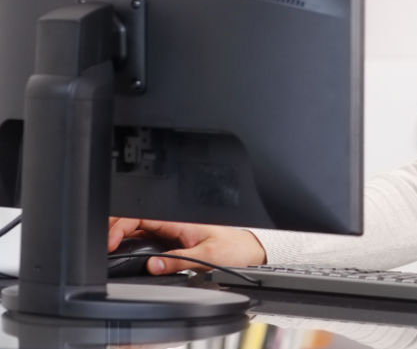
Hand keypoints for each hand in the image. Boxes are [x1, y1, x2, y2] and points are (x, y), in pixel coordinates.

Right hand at [107, 217, 266, 274]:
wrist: (248, 251)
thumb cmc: (234, 248)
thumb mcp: (207, 256)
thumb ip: (178, 261)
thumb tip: (151, 266)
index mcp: (179, 221)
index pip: (140, 216)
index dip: (120, 226)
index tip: (110, 241)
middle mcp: (172, 223)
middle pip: (133, 221)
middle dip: (114, 229)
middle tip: (100, 246)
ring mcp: (170, 231)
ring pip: (136, 230)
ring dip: (120, 237)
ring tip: (105, 250)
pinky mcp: (171, 240)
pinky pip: (144, 240)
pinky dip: (130, 244)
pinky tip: (120, 252)